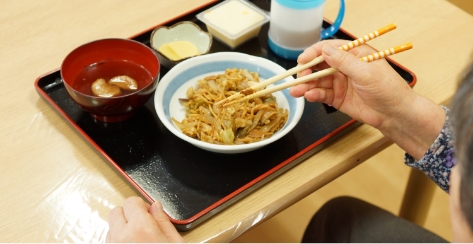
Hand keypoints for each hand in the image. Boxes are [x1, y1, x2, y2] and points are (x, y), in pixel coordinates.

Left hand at [106, 196, 184, 242]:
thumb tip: (156, 207)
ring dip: (122, 227)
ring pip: (111, 226)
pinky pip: (109, 239)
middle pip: (117, 211)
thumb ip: (164, 222)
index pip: (132, 201)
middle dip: (129, 214)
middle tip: (143, 224)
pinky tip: (132, 243)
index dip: (142, 206)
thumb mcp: (174, 242)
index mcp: (140, 229)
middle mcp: (122, 237)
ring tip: (138, 237)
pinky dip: (118, 238)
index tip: (149, 213)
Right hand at [291, 40, 444, 158]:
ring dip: (306, 86)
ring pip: (317, 81)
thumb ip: (344, 62)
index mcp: (354, 54)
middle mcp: (345, 67)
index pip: (329, 49)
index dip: (313, 53)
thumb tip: (325, 51)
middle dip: (307, 72)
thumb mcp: (366, 72)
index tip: (302, 61)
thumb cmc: (388, 89)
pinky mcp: (337, 98)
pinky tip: (309, 97)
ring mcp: (340, 82)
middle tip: (299, 79)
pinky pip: (321, 94)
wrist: (395, 115)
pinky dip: (314, 95)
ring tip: (297, 91)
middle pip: (319, 65)